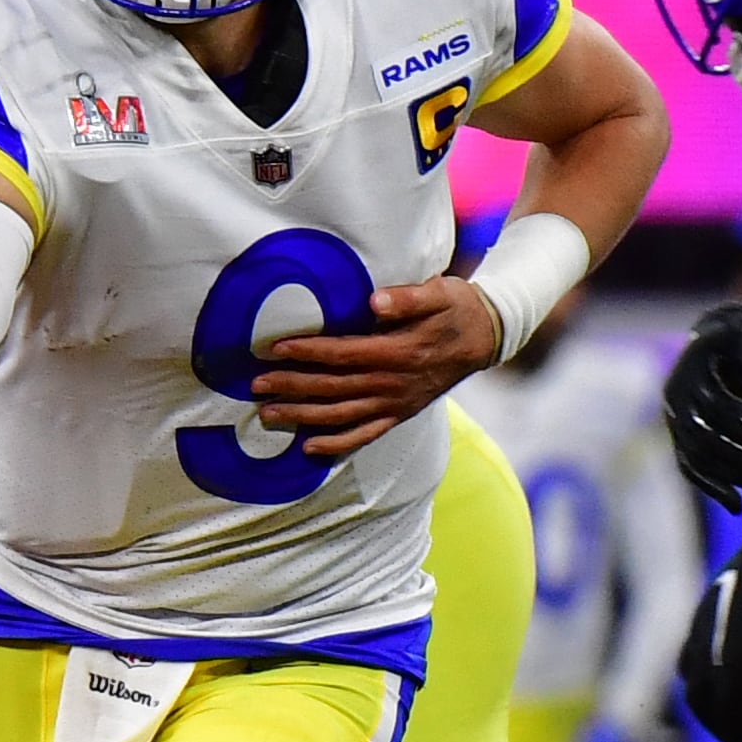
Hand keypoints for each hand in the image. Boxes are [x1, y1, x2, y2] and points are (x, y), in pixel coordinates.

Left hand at [252, 276, 500, 456]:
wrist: (487, 337)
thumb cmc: (456, 308)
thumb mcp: (439, 292)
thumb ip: (407, 298)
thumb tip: (374, 300)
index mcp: (398, 352)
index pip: (343, 354)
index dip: (307, 352)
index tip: (275, 349)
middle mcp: (393, 383)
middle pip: (333, 388)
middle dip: (292, 387)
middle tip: (255, 385)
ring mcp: (395, 404)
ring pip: (341, 415)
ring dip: (302, 416)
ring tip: (267, 414)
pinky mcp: (399, 415)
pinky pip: (364, 436)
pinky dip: (336, 445)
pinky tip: (308, 448)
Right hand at [665, 303, 741, 501]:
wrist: (724, 343)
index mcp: (692, 371)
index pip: (713, 407)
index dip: (741, 428)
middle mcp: (675, 399)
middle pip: (705, 439)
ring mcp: (676, 421)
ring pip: (700, 459)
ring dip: (738, 477)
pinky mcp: (683, 438)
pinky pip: (692, 468)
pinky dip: (714, 488)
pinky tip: (739, 506)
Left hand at [679, 522, 741, 741]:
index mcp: (703, 618)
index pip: (690, 666)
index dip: (704, 689)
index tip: (719, 704)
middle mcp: (703, 644)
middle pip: (701, 697)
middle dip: (716, 721)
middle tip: (733, 740)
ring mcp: (721, 662)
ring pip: (720, 712)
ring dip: (733, 738)